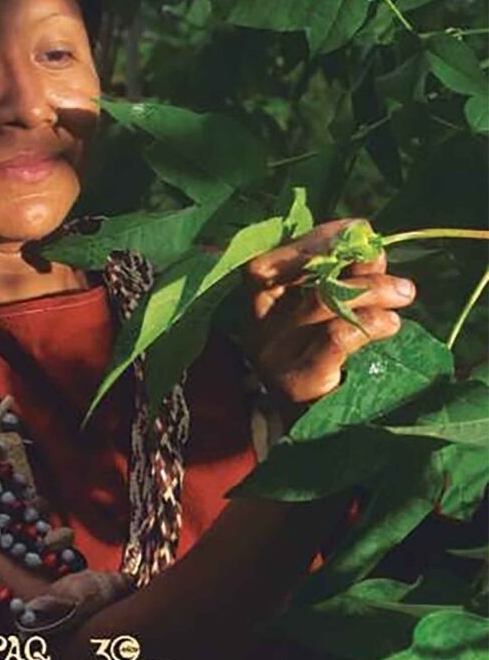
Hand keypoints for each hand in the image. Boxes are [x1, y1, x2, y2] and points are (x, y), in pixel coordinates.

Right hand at [245, 220, 416, 403]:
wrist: (308, 429)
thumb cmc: (314, 361)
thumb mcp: (322, 314)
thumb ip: (342, 280)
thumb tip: (373, 249)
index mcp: (256, 303)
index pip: (273, 260)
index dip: (316, 240)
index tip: (357, 229)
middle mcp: (256, 324)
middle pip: (305, 279)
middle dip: (358, 267)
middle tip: (399, 277)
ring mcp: (273, 352)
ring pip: (323, 303)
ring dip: (373, 292)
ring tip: (404, 295)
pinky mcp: (297, 378)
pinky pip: (336, 337)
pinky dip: (368, 324)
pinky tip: (390, 323)